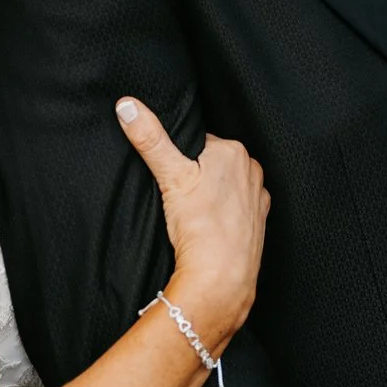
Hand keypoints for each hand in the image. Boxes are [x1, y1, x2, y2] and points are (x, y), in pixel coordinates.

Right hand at [116, 97, 269, 354]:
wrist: (220, 282)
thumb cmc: (199, 229)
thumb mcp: (169, 176)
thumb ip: (150, 138)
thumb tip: (128, 105)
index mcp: (234, 151)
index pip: (198, 142)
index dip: (180, 160)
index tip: (172, 177)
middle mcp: (252, 170)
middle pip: (211, 163)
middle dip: (195, 176)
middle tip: (179, 198)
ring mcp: (257, 198)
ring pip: (224, 186)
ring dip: (209, 195)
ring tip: (193, 215)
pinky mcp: (257, 223)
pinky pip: (235, 209)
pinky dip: (222, 214)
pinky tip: (207, 228)